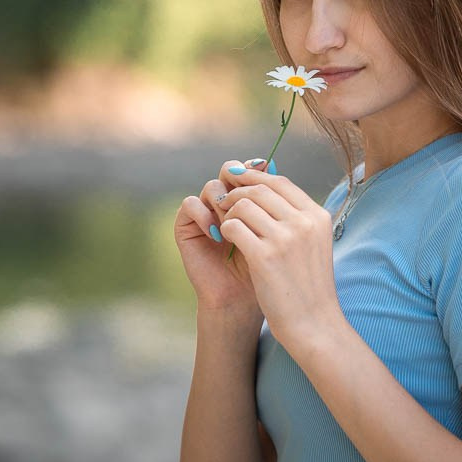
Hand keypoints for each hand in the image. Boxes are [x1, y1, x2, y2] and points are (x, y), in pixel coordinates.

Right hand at [172, 157, 271, 319]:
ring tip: (237, 224)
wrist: (243, 300)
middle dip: (240, 178)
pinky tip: (218, 233)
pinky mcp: (186, 227)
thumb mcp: (275, 231)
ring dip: (226, 201)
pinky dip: (204, 214)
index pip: (250, 172)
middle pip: (229, 170)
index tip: (268, 174)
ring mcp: (205, 214)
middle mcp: (226, 204)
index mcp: (249, 201)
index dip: (257, 170)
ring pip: (212, 186)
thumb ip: (273, 200)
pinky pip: (190, 204)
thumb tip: (272, 161)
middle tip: (251, 193)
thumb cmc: (266, 269)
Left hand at [212, 166, 342, 349]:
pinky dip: (225, 229)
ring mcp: (285, 238)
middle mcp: (303, 222)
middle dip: (237, 192)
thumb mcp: (314, 244)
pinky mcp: (264, 256)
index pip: (281, 182)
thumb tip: (268, 191)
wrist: (314, 324)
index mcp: (318, 216)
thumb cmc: (310, 286)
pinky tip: (226, 240)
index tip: (239, 179)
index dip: (256, 177)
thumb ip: (297, 219)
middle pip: (260, 189)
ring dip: (230, 213)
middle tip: (224, 202)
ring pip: (243, 205)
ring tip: (227, 227)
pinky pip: (234, 227)